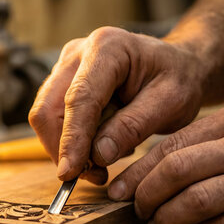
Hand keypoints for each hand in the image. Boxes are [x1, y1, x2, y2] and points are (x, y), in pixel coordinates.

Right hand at [28, 27, 205, 183]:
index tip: (69, 172)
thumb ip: (134, 127)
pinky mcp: (60, 85)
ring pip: (45, 117)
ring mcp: (64, 68)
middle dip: (63, 148)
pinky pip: (52, 121)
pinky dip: (70, 143)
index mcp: (107, 48)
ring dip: (66, 149)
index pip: (79, 98)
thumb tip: (98, 155)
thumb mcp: (171, 103)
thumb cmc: (178, 80)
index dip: (71, 138)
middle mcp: (77, 54)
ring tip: (100, 165)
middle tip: (93, 175)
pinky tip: (97, 150)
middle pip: (48, 108)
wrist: (176, 67)